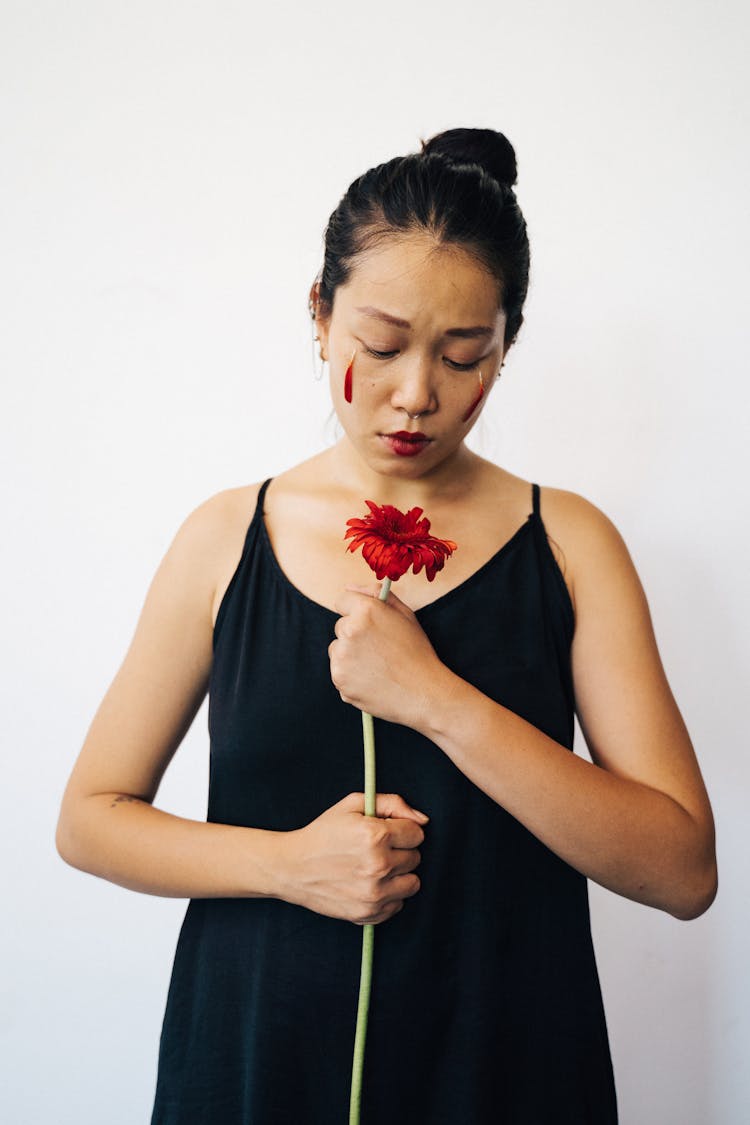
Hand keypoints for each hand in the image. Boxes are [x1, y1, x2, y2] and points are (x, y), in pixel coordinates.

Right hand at [280, 792, 427, 924]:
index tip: (385, 832)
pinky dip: (389, 895)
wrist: (292, 867)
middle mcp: (379, 866)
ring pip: (413, 883)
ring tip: (375, 867)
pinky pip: (399, 904)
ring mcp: (374, 893)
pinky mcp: (369, 913)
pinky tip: (369, 884)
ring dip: (398, 874)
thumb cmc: (323, 832)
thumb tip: (423, 819)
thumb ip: (392, 803)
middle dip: (400, 851)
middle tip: (375, 849)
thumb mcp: (353, 804)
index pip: (417, 833)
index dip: (401, 829)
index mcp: (376, 835)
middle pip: (415, 857)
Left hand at [328, 583, 444, 727]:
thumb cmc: (417, 652)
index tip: (369, 623)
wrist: (423, 692)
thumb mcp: (405, 614)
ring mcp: (341, 657)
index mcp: (365, 611)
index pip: (343, 600)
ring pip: (337, 650)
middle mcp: (348, 631)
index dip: (357, 611)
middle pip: (340, 627)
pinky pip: (339, 671)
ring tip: (376, 665)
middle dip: (355, 634)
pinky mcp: (339, 679)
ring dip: (350, 655)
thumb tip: (349, 586)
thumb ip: (376, 594)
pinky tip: (372, 679)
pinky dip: (351, 676)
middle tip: (380, 648)